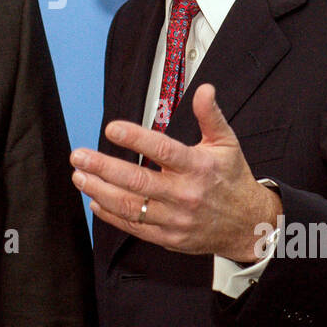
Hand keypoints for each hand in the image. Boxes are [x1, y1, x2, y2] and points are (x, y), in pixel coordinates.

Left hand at [70, 84, 281, 262]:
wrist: (247, 224)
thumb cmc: (232, 179)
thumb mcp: (226, 143)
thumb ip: (210, 116)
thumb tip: (204, 89)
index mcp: (198, 167)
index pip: (163, 150)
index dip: (135, 139)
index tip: (111, 129)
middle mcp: (185, 194)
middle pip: (138, 181)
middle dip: (103, 168)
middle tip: (79, 156)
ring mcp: (175, 219)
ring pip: (130, 206)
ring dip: (100, 190)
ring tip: (79, 176)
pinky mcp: (168, 237)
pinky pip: (134, 227)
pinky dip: (111, 214)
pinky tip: (95, 199)